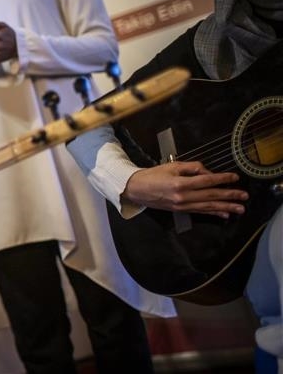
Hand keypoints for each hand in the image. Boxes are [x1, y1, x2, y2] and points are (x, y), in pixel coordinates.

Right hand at [123, 161, 247, 217]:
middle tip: (244, 196)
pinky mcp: (180, 210)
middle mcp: (183, 197)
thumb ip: (191, 167)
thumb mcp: (172, 166)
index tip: (235, 177)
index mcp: (180, 183)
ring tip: (240, 208)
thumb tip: (208, 173)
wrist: (136, 189)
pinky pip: (200, 212)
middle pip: (210, 196)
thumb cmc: (153, 175)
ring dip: (225, 207)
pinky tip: (224, 214)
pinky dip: (213, 213)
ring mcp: (182, 205)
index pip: (206, 181)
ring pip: (208, 206)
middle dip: (229, 196)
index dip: (222, 179)